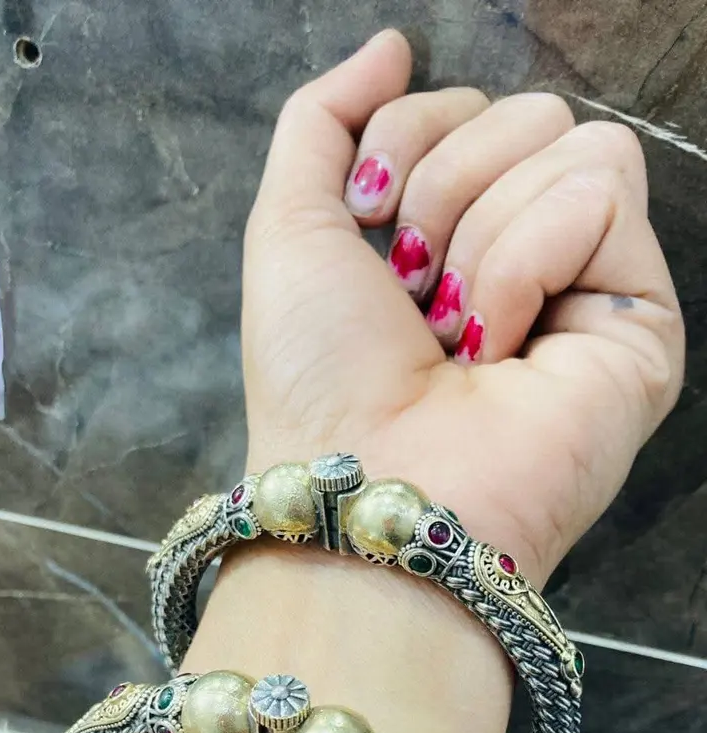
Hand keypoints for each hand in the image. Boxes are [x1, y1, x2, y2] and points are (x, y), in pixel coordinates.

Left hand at [242, 30, 683, 584]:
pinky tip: (504, 345)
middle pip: (528, 112)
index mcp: (454, 236)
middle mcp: (530, 257)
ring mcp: (591, 288)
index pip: (469, 107)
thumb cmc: (320, 381)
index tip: (369, 227)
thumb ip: (326, 121)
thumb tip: (393, 43)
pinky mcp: (642, 319)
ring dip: (483, 233)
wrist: (366, 487)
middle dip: (445, 186)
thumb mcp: (291, 228)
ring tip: (459, 332)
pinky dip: (528, 259)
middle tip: (416, 293)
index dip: (407, 141)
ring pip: (573, 143)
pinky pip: (601, 197)